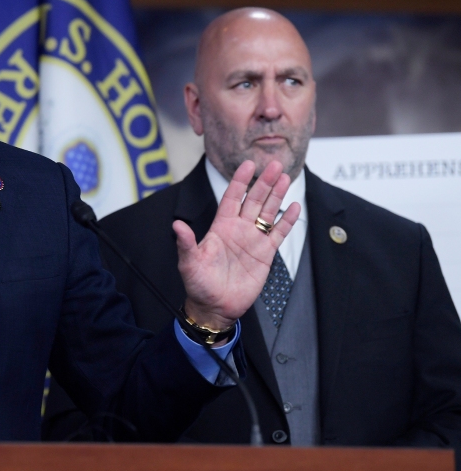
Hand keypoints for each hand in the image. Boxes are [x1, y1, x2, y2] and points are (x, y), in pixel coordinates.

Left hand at [174, 160, 300, 332]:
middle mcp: (238, 229)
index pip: (231, 197)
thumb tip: (176, 225)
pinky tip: (294, 206)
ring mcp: (253, 240)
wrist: (215, 307)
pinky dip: (287, 221)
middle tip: (274, 163)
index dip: (239, 181)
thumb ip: (186, 243)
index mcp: (220, 227)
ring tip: (285, 177)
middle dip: (263, 182)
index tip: (248, 164)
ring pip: (268, 212)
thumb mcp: (189, 262)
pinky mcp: (265, 254)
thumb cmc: (198, 284)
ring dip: (276, 195)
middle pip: (254, 200)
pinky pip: (279, 233)